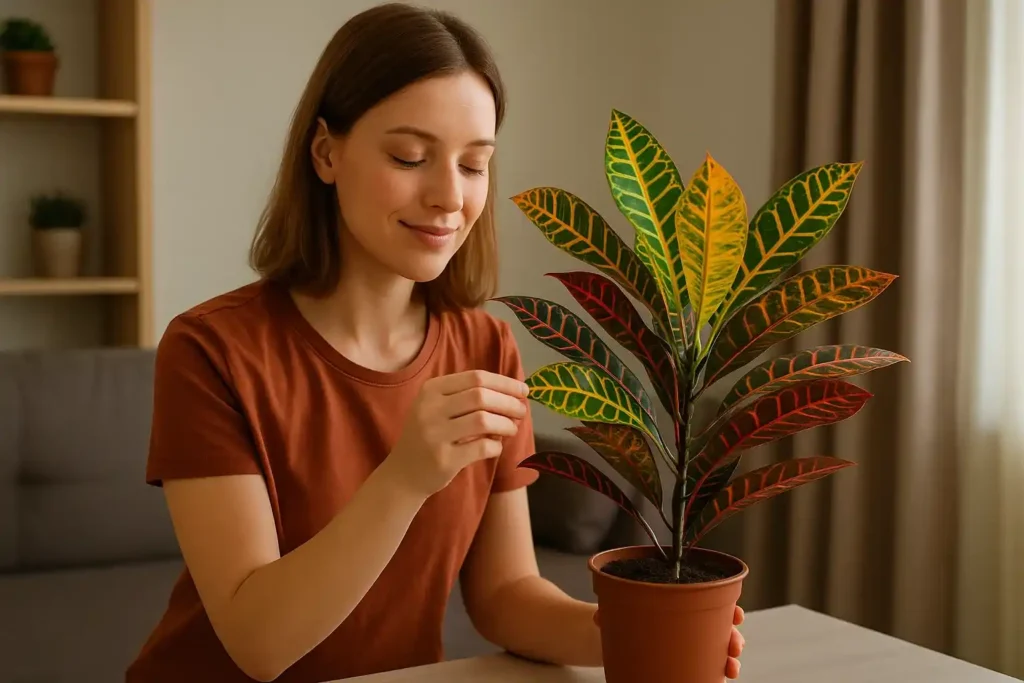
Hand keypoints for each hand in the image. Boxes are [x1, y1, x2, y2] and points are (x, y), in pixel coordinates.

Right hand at [383, 369, 528, 496]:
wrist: (403, 474)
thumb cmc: (429, 436)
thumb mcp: (438, 409)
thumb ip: (468, 398)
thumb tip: (513, 395)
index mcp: (431, 390)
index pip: (476, 377)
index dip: (505, 383)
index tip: (523, 390)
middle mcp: (430, 408)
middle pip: (481, 396)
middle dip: (509, 403)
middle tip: (522, 411)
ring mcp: (435, 434)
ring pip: (483, 420)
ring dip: (506, 424)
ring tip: (512, 429)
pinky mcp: (444, 459)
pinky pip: (482, 447)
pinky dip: (496, 445)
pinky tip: (496, 446)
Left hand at [593, 604, 744, 677]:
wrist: (616, 635)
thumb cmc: (625, 614)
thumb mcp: (618, 608)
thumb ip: (611, 612)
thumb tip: (600, 617)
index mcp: (680, 599)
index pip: (711, 599)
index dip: (728, 605)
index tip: (736, 614)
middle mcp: (691, 619)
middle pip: (722, 625)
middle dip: (733, 635)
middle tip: (733, 646)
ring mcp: (692, 641)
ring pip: (720, 648)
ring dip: (730, 657)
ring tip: (730, 667)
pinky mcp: (688, 661)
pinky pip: (709, 666)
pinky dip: (719, 671)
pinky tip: (723, 677)